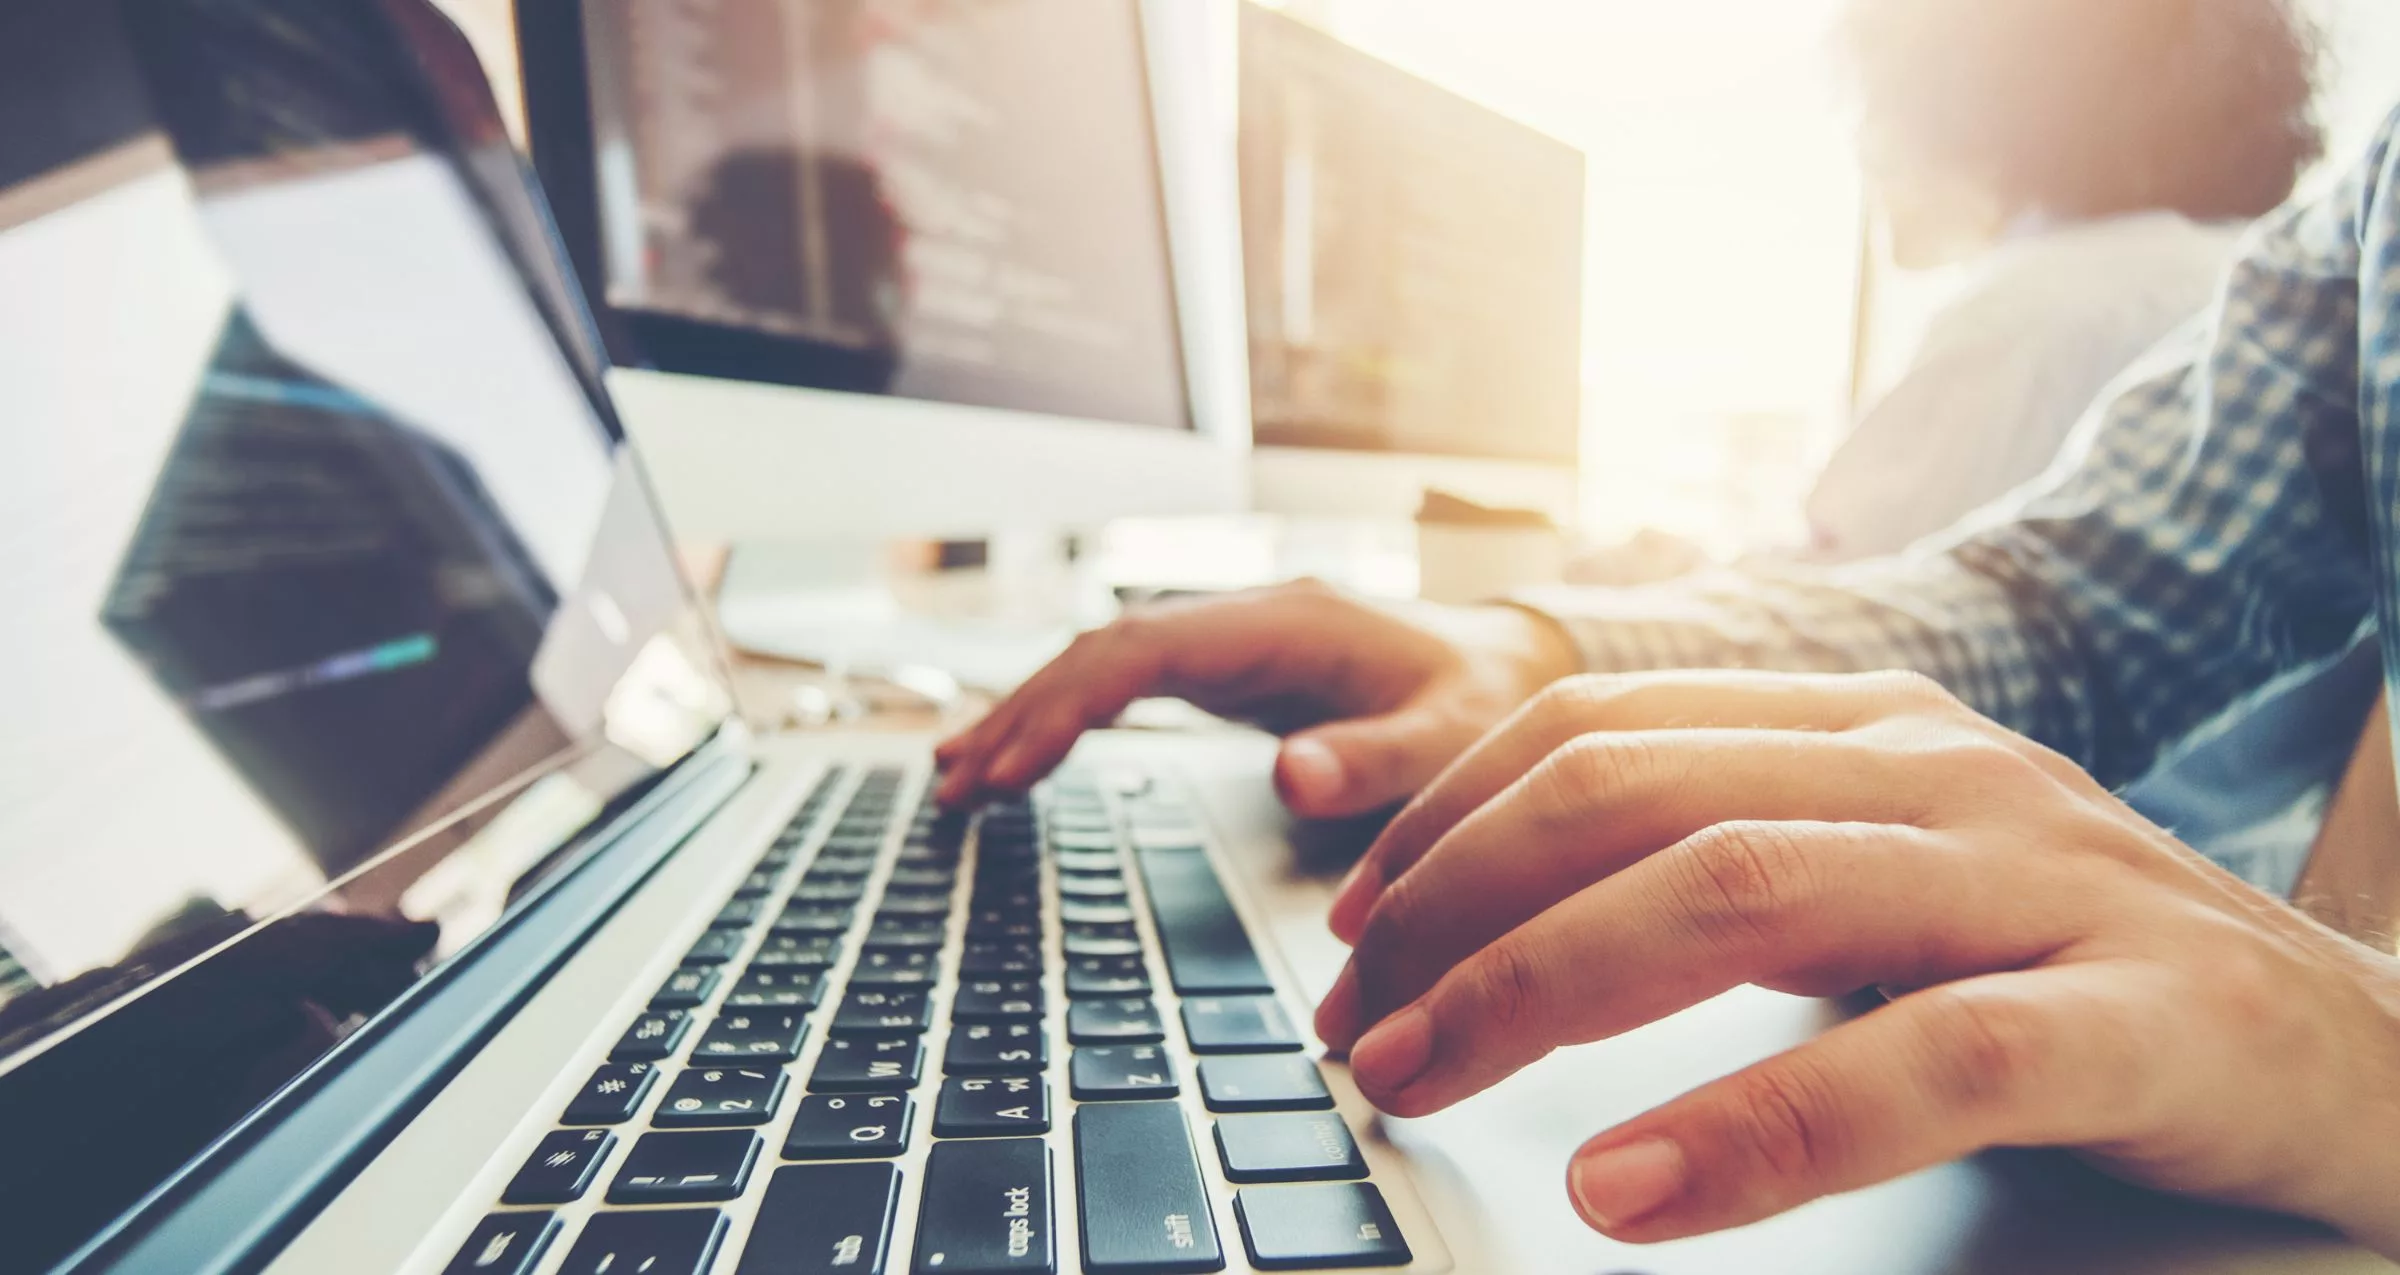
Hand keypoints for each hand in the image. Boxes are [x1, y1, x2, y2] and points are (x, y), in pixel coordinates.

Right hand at [934, 579, 1576, 815]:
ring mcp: (1230, 643)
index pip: (1144, 652)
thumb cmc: (1488, 699)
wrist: (1513, 665)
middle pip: (1102, 652)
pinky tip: (1017, 759)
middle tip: (958, 788)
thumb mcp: (1454, 738)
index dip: (1068, 706)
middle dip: (1024, 714)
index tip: (1014, 766)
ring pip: (1101, 664)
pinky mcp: (1228, 672)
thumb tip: (1289, 776)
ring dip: (1028, 716)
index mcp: (1287, 625)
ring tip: (956, 782)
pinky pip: (1124, 686)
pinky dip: (1065, 720)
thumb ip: (1378, 760)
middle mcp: (1245, 620)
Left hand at [1314, 669, 2399, 1255]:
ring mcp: (2045, 879)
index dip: (1447, 826)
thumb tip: (1514, 933)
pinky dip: (1758, 1126)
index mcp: (1868, 727)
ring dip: (1543, 991)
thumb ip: (1733, 879)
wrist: (2377, 1057)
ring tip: (1422, 1082)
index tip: (1353, 931)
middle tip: (1356, 1027)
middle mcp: (1941, 771)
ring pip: (1741, 890)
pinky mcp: (2142, 1018)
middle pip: (1633, 799)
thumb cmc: (2091, 978)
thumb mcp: (1893, 895)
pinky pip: (1923, 1060)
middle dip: (1457, 912)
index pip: (1599, 734)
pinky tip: (1631, 1189)